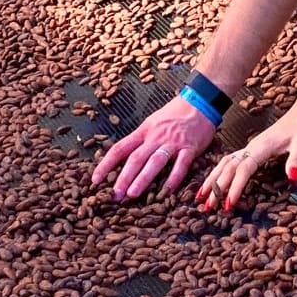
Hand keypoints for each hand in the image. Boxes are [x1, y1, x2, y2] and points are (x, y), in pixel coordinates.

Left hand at [91, 95, 216, 199]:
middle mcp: (155, 137)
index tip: (95, 179)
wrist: (200, 101)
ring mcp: (173, 142)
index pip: (120, 149)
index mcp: (143, 131)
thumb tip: (125, 158)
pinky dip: (174, 178)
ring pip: (154, 162)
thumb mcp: (152, 123)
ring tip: (132, 194)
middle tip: (114, 194)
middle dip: (123, 177)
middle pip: (135, 158)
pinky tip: (167, 190)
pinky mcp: (190, 147)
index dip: (106, 164)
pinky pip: (181, 164)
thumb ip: (141, 140)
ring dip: (143, 179)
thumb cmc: (175, 113)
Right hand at [198, 106, 296, 210]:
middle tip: (208, 206)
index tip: (229, 204)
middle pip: (228, 168)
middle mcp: (251, 147)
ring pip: (225, 164)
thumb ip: (296, 160)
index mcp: (261, 147)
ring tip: (201, 196)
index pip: (244, 169)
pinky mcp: (252, 149)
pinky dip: (219, 172)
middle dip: (217, 187)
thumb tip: (292, 177)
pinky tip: (214, 180)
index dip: (235, 187)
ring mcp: (250, 148)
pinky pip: (230, 161)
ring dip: (212, 179)